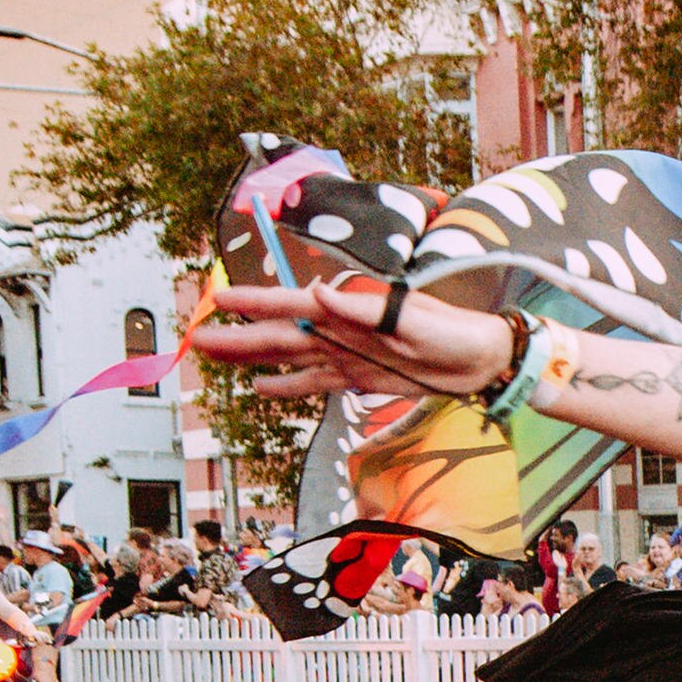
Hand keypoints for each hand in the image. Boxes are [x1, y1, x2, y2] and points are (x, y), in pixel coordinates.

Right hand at [192, 275, 515, 400]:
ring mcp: (347, 355)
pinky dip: (288, 385)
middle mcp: (341, 332)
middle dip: (239, 337)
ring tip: (217, 359)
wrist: (482, 360)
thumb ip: (362, 309)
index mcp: (349, 311)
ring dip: (254, 358)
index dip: (255, 303)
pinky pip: (315, 382)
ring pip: (290, 357)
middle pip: (280, 335)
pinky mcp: (359, 378)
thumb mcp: (410, 317)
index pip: (291, 305)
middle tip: (198, 341)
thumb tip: (320, 294)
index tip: (220, 299)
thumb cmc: (453, 331)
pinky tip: (262, 388)